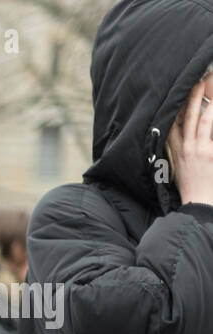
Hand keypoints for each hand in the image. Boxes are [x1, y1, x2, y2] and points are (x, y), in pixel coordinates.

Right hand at [171, 84, 212, 206]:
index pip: (173, 124)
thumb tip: (175, 135)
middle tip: (199, 81)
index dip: (176, 107)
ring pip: (205, 121)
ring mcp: (201, 151)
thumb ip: (177, 151)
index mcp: (177, 151)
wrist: (199, 203)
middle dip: (194, 98)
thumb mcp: (176, 168)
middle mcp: (188, 148)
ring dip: (210, 105)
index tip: (179, 93)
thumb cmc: (190, 187)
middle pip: (190, 117)